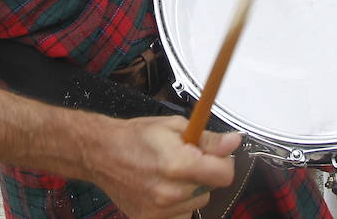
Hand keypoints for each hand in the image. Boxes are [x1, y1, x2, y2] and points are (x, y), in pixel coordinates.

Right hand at [90, 116, 239, 218]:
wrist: (102, 154)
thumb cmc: (135, 137)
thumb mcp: (175, 126)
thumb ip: (208, 139)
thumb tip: (234, 142)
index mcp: (178, 165)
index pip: (224, 175)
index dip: (223, 161)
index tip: (214, 155)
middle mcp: (170, 192)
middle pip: (211, 189)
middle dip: (203, 173)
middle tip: (183, 160)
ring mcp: (160, 210)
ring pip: (197, 203)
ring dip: (190, 190)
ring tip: (169, 174)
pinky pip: (181, 215)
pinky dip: (177, 204)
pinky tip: (163, 189)